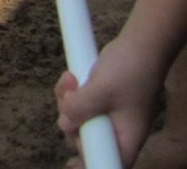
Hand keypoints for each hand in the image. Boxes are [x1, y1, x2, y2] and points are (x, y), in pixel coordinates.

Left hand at [55, 34, 160, 167]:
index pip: (107, 162)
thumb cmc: (130, 70)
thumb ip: (82, 108)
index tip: (75, 145)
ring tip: (70, 80)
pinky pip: (75, 104)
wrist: (138, 45)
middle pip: (83, 140)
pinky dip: (68, 92)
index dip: (88, 158)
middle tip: (70, 98)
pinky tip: (69, 77)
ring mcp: (105, 116)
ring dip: (66, 102)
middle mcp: (116, 131)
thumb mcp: (103, 90)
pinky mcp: (96, 101)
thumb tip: (63, 124)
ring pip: (75, 120)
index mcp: (126, 138)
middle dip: (69, 121)